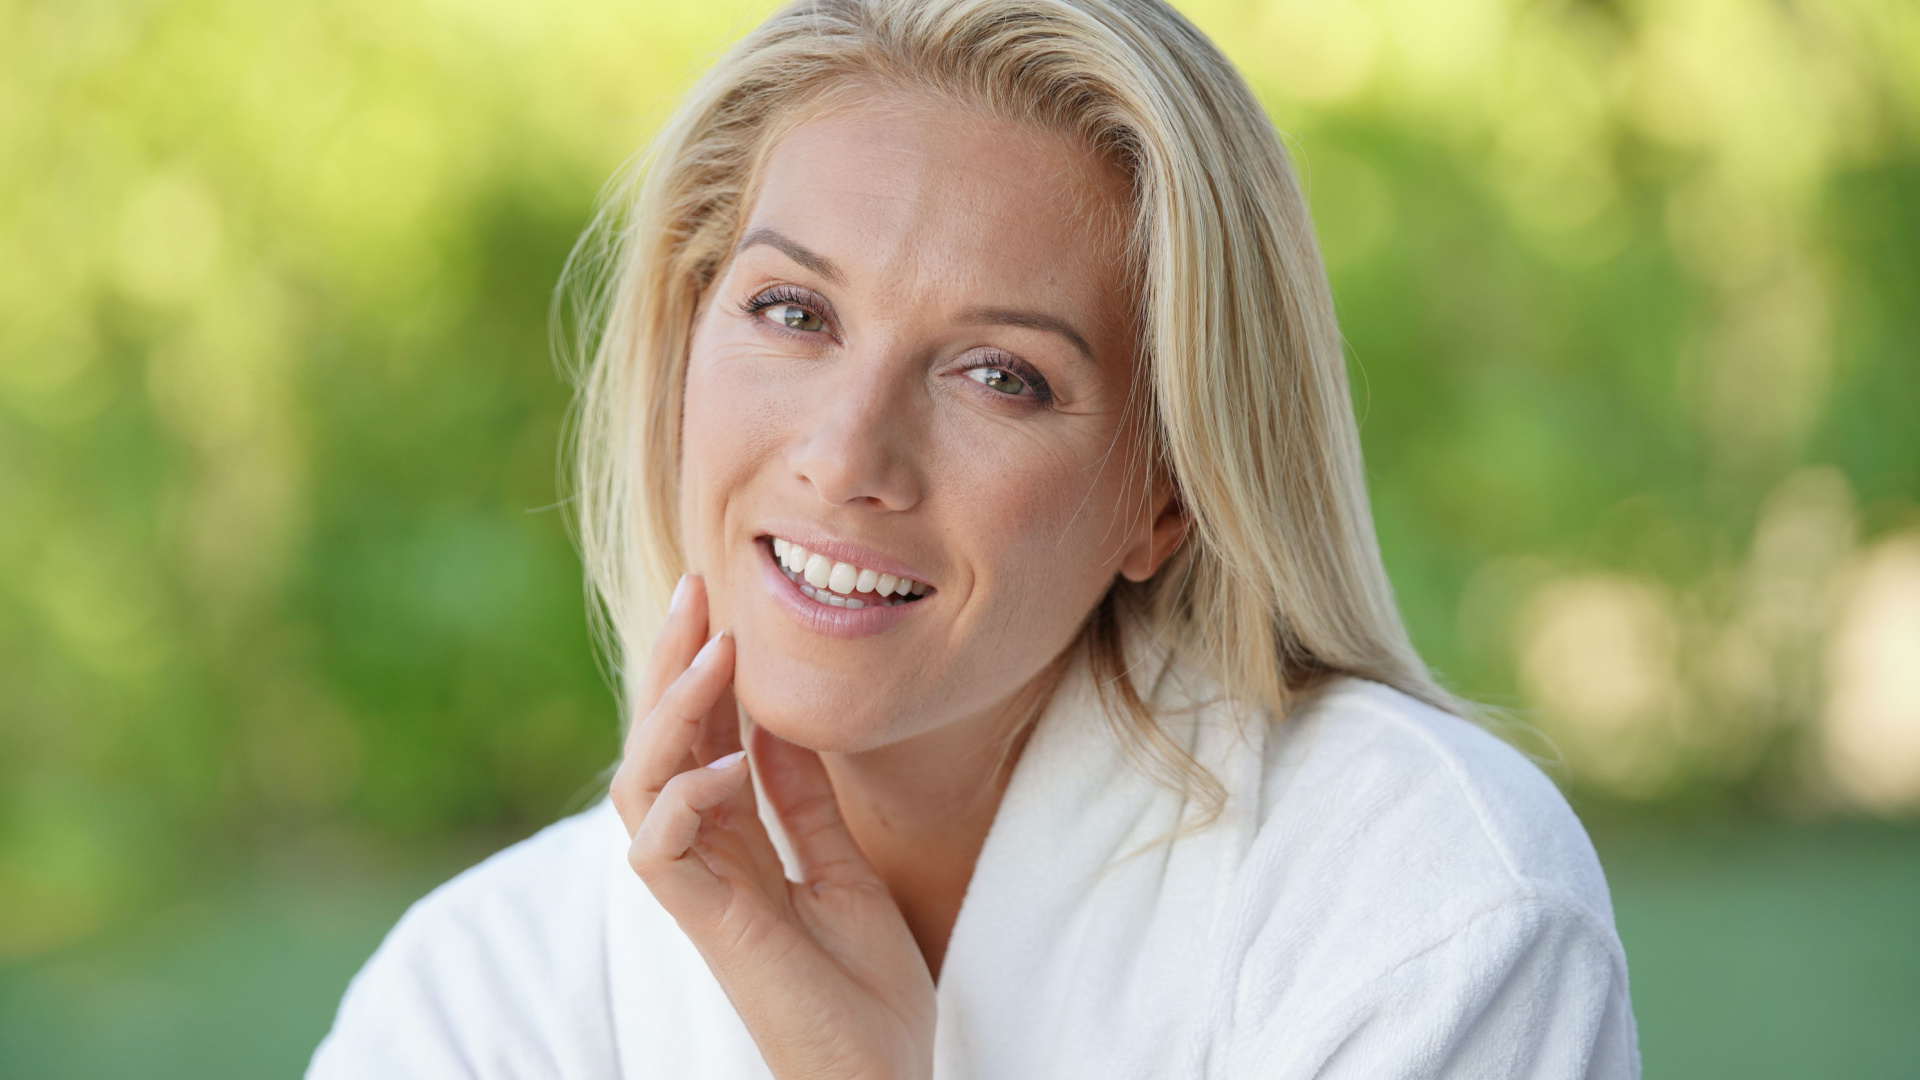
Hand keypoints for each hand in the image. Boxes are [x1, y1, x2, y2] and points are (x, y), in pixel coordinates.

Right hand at [610, 575, 936, 1079]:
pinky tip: (732, 761)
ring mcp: (701, 891)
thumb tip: (778, 723)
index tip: (719, 598)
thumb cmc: (864, 992)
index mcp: (737, 841)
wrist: (879, 1079)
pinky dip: (686, 798)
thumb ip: (804, 802)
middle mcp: (706, 859)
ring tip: (713, 654)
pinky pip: (659, 850)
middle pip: (661, 744)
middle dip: (671, 664)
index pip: (701, 736)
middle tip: (695, 590)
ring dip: (673, 714)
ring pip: (642, 784)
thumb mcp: (845, 870)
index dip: (702, 668)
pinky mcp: (707, 926)